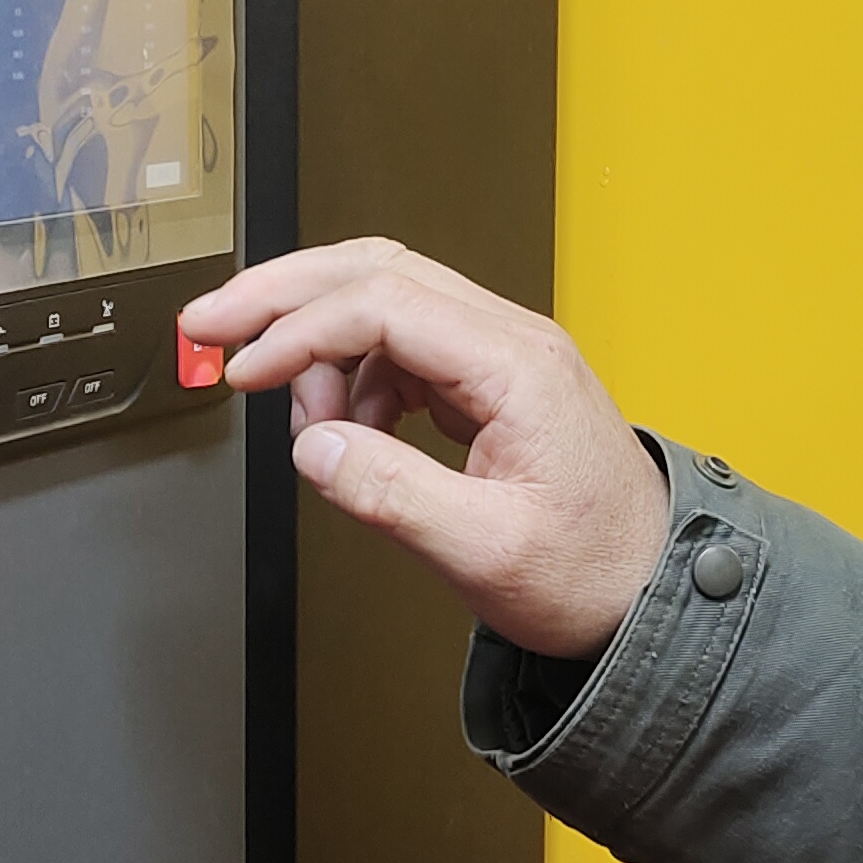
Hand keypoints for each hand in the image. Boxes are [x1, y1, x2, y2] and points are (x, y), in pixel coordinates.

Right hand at [181, 239, 674, 658]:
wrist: (652, 591)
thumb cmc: (591, 573)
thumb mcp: (484, 551)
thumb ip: (390, 495)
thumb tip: (312, 446)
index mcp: (517, 367)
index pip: (383, 305)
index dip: (299, 332)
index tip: (243, 371)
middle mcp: (512, 342)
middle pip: (377, 271)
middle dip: (283, 293)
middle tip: (209, 323)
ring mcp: (502, 357)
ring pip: (385, 301)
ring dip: (319, 344)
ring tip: (302, 421)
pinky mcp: (490, 382)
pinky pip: (402, 348)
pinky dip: (353, 377)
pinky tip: (347, 432)